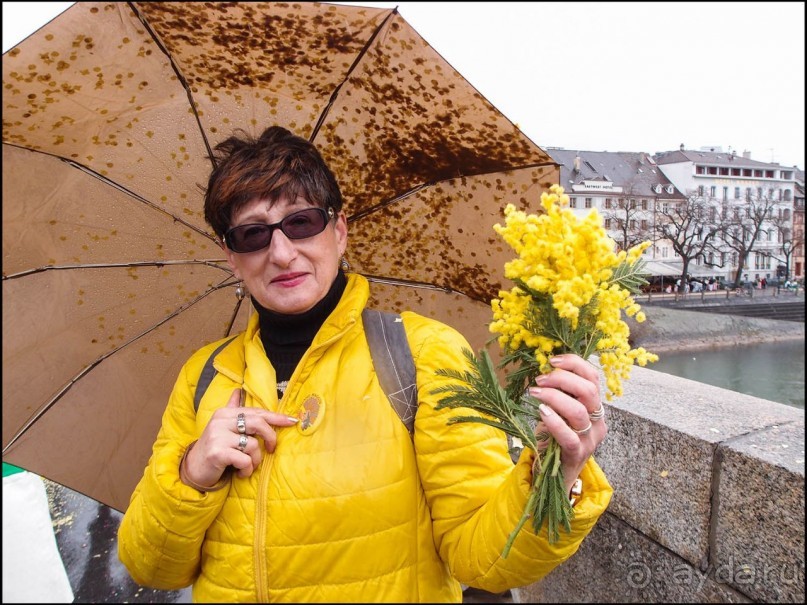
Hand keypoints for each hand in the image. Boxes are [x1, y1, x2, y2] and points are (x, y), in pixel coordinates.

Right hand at [182, 389, 298, 486]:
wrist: (193, 469)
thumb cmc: (215, 447)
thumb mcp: (222, 426)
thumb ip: (232, 408)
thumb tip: (238, 390)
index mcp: (225, 413)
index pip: (256, 412)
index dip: (276, 417)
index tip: (293, 421)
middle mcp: (221, 421)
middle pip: (258, 423)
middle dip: (271, 437)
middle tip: (272, 449)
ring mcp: (218, 436)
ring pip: (253, 445)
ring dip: (256, 460)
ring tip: (248, 465)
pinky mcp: (217, 453)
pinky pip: (245, 460)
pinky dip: (247, 470)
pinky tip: (241, 473)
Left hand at [527, 354, 606, 495]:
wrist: (554, 476)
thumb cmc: (554, 439)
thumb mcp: (559, 412)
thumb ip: (559, 393)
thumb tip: (545, 368)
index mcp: (595, 408)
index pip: (594, 378)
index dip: (575, 364)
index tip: (552, 360)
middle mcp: (598, 422)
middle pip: (589, 391)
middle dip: (562, 379)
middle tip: (541, 378)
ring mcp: (590, 440)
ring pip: (579, 411)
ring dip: (554, 396)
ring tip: (535, 392)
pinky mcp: (577, 454)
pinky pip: (569, 436)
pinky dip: (554, 421)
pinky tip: (541, 412)